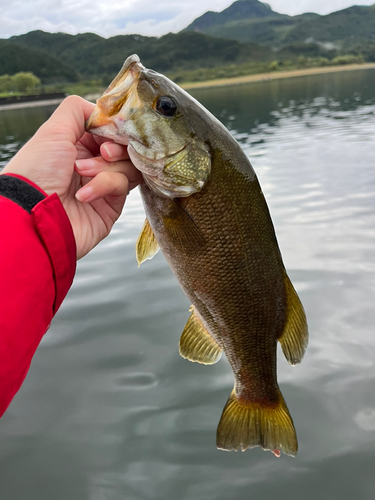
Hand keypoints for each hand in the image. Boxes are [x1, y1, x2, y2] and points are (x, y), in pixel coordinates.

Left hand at [1, 95, 141, 258]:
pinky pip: (122, 186)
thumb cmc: (37, 171)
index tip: (113, 130)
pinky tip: (83, 194)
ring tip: (82, 174)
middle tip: (104, 152)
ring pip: (128, 166)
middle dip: (115, 147)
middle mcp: (92, 164)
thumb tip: (104, 110)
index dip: (115, 129)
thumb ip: (78, 110)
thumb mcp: (54, 130)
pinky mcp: (112, 206)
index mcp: (77, 145)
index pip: (110, 131)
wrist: (33, 216)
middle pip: (124, 148)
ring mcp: (103, 186)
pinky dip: (103, 186)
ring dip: (106, 167)